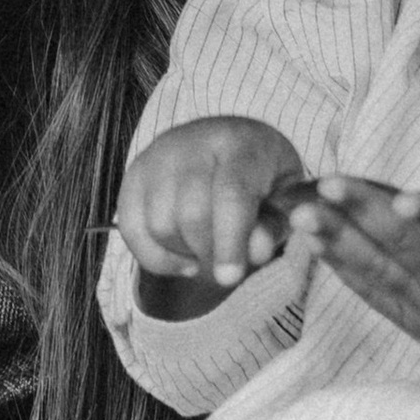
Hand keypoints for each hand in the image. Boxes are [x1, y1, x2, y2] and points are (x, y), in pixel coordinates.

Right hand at [114, 116, 305, 315]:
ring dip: (184, 254)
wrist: (229, 146)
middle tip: (228, 262)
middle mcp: (193, 141)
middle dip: (209, 252)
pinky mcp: (134, 173)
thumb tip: (258, 249)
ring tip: (207, 250)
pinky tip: (181, 257)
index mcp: (241, 142)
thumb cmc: (264, 179)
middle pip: (191, 214)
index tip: (230, 277)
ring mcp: (158, 155)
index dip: (230, 241)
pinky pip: (132, 229)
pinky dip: (155, 256)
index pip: (231, 194)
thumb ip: (278, 226)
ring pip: (159, 225)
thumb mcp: (287, 199)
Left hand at [298, 171, 419, 386]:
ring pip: (377, 269)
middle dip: (365, 216)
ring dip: (336, 239)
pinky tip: (307, 235)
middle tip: (329, 183)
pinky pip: (366, 291)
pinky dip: (335, 263)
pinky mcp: (405, 318)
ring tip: (301, 210)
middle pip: (407, 248)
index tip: (405, 200)